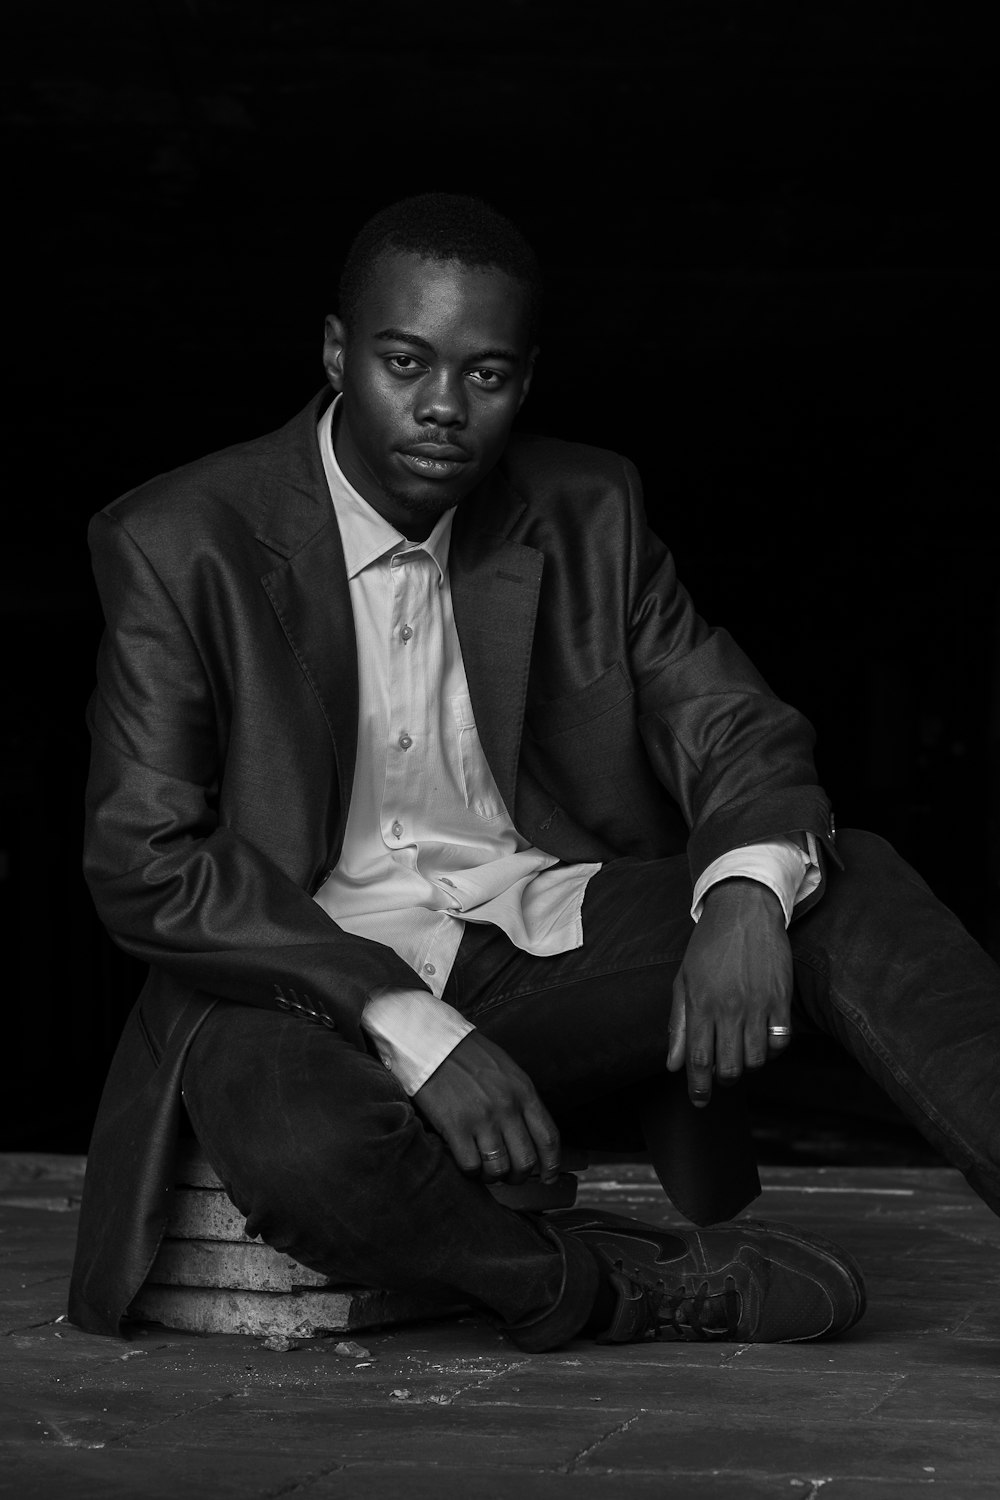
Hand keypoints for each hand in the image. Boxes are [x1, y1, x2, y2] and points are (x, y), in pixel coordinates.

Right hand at [412, 1031, 560, 1184]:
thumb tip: (531, 1135)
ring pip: (498, 1168)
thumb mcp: (507, 1071)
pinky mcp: (455, 1127)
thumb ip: (522, 1100)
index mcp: (524, 1091)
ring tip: (485, 1169)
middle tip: (509, 1175)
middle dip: (519, 1176)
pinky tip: (466, 1161)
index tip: (548, 1177)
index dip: (551, 1165)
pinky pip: (471, 1165)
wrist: (433, 1043)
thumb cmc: (469, 1056)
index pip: (548, 1138)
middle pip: (525, 1160)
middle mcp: (507, 1107)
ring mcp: (481, 1118)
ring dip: (493, 1176)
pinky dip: (471, 1171)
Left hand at [666, 878, 792, 1107]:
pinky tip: (763, 1041)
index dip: (698, 1088)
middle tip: (721, 1075)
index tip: (699, 1101)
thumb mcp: (684, 980)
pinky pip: (781, 1042)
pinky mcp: (781, 1000)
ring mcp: (758, 1005)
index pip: (699, 1060)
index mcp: (701, 1005)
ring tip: (741, 1055)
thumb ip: (678, 1024)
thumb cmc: (708, 946)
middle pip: (729, 1068)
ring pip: (756, 1060)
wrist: (744, 911)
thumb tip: (673, 1065)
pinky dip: (772, 1051)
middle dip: (723, 1081)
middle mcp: (729, 1009)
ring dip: (748, 1066)